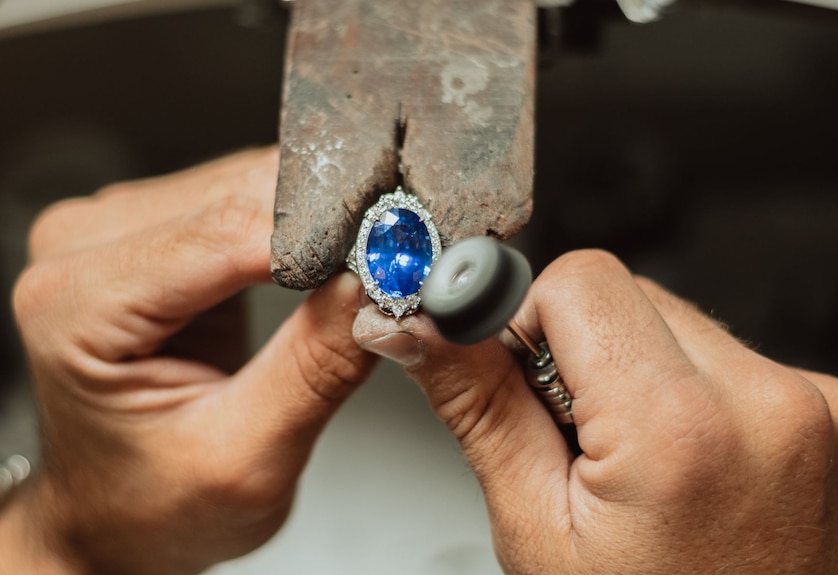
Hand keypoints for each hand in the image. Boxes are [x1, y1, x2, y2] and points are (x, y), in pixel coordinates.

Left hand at [0, 147, 375, 574]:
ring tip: (368, 264)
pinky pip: (241, 197)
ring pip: (244, 183)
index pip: (220, 234)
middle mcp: (82, 247)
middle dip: (325, 225)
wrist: (119, 510)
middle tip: (395, 260)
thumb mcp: (246, 460)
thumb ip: (313, 370)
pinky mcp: (155, 230)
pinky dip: (298, 222)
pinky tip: (329, 256)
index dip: (318, 238)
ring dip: (317, 218)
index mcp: (75, 306)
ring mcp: (116, 230)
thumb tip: (375, 284)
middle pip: (234, 196)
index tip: (391, 255)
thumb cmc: (154, 503)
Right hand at [354, 249, 837, 573]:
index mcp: (679, 428)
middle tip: (576, 438)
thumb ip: (479, 406)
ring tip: (635, 460)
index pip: (581, 280)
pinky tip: (682, 460)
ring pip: (675, 319)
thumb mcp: (537, 529)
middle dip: (579, 350)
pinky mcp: (825, 406)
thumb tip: (419, 327)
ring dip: (634, 370)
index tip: (510, 365)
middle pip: (629, 293)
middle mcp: (765, 400)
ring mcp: (810, 401)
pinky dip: (686, 389)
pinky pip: (724, 354)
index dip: (527, 319)